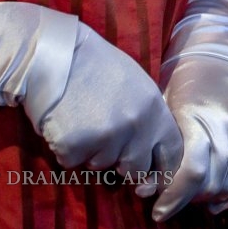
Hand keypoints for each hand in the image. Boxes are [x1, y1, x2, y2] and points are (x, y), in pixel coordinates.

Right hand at [23, 23, 183, 193]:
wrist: (55, 55)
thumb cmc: (97, 66)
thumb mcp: (137, 85)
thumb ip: (149, 120)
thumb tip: (151, 160)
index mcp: (154, 109)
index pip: (172, 152)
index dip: (161, 167)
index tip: (149, 173)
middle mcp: (136, 126)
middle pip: (136, 168)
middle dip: (120, 161)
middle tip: (103, 135)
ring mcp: (106, 138)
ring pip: (101, 165)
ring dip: (91, 152)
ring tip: (82, 120)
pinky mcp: (75, 147)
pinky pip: (73, 163)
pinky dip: (67, 150)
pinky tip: (65, 124)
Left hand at [151, 0, 227, 220]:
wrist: (215, 56)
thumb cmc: (180, 83)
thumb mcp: (162, 108)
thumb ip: (158, 148)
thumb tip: (147, 190)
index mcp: (194, 116)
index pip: (191, 170)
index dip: (175, 197)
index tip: (159, 212)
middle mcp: (224, 124)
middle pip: (213, 181)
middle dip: (191, 200)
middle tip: (175, 201)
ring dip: (214, 199)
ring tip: (197, 200)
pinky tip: (223, 200)